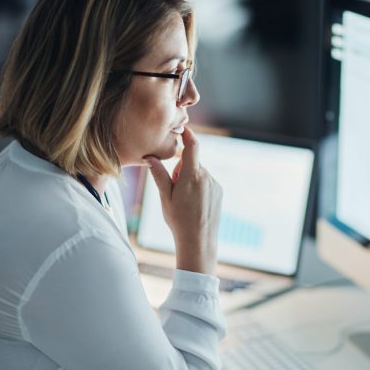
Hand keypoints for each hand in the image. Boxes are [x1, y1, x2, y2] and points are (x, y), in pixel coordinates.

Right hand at [145, 127, 221, 274]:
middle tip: (174, 191)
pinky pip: (206, 183)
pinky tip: (195, 205)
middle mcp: (206, 176)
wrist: (198, 240)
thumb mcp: (165, 197)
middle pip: (191, 163)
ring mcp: (214, 184)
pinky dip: (199, 188)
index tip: (183, 129)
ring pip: (199, 174)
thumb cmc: (178, 219)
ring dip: (190, 180)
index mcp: (192, 175)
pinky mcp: (219, 191)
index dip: (188, 135)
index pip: (192, 146)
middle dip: (181, 171)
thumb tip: (150, 157)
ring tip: (185, 202)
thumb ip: (159, 174)